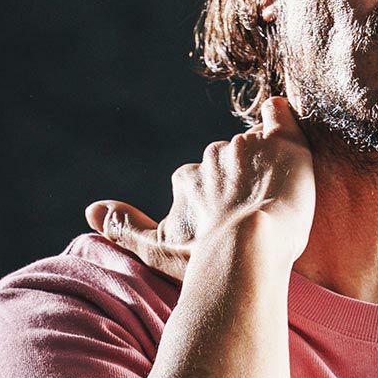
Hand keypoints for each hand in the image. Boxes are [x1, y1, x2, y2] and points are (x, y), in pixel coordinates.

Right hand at [85, 95, 314, 277]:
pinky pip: (280, 115)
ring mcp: (248, 147)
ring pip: (258, 149)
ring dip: (268, 168)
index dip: (217, 204)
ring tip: (281, 202)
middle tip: (260, 218)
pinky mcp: (281, 142)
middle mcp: (213, 157)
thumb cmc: (205, 261)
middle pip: (230, 164)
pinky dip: (282, 119)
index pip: (203, 183)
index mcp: (186, 180)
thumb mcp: (156, 250)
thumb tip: (91, 210)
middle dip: (243, 185)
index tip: (231, 227)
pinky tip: (286, 130)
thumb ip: (125, 228)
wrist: (248, 253)